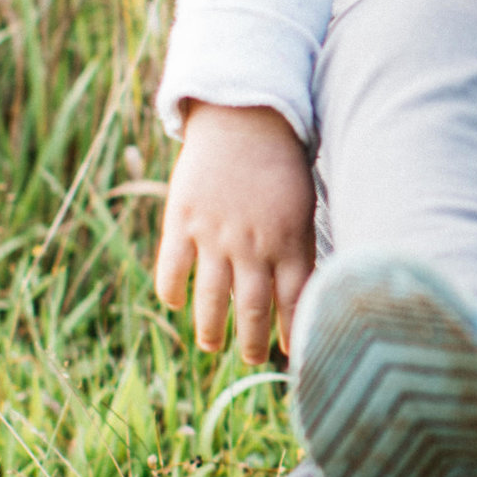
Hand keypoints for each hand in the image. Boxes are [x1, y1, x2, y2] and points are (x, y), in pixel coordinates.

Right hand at [154, 104, 317, 362]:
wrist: (244, 118)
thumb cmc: (280, 167)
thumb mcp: (303, 208)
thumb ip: (300, 251)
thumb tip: (305, 297)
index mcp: (289, 241)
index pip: (295, 302)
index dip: (292, 333)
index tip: (290, 354)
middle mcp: (253, 245)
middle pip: (253, 309)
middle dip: (251, 342)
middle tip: (249, 359)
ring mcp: (215, 234)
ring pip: (212, 298)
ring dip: (211, 328)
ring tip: (211, 345)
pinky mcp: (183, 220)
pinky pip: (172, 268)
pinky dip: (172, 290)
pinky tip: (175, 303)